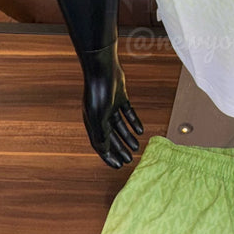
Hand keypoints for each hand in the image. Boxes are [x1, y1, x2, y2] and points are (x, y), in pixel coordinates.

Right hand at [80, 43, 142, 167]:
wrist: (103, 67)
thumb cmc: (98, 91)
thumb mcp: (98, 116)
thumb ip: (101, 134)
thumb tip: (103, 151)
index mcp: (92, 122)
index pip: (100, 145)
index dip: (109, 156)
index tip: (118, 166)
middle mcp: (99, 115)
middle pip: (111, 137)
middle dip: (120, 150)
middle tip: (129, 161)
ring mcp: (109, 106)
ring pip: (119, 127)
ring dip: (127, 138)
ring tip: (136, 148)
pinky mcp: (119, 97)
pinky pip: (127, 113)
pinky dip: (133, 122)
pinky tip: (140, 131)